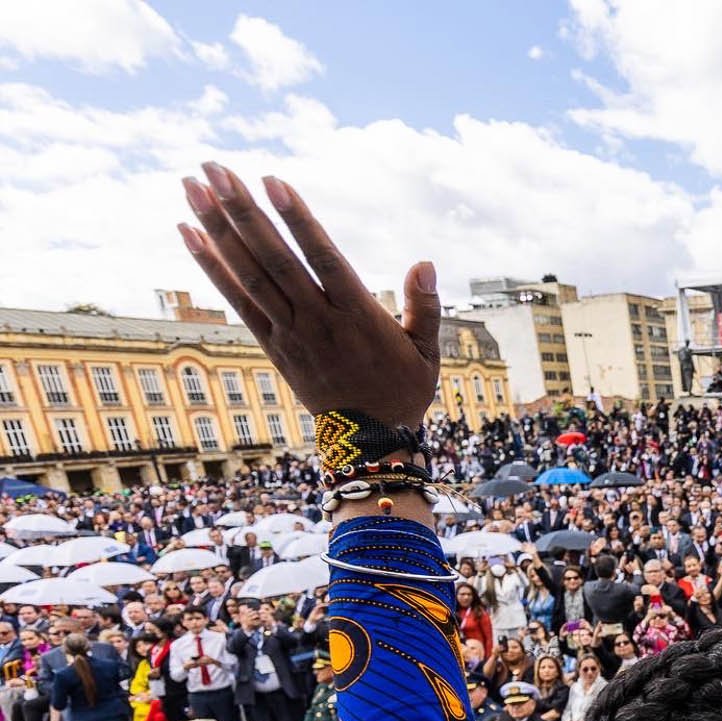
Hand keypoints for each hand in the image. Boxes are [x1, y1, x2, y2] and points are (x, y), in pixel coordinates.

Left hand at [180, 167, 439, 430]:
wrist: (371, 444)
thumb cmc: (403, 391)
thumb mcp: (426, 352)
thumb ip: (425, 306)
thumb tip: (425, 263)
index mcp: (358, 318)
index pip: (322, 259)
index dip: (296, 220)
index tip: (271, 181)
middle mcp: (319, 323)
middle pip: (274, 260)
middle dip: (242, 212)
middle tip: (213, 168)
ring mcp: (292, 335)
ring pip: (250, 275)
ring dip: (218, 229)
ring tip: (193, 185)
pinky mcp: (274, 348)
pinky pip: (238, 302)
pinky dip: (212, 267)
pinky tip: (189, 233)